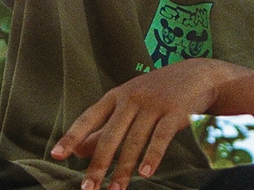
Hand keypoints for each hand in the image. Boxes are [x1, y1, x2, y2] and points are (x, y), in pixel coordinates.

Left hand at [51, 58, 238, 189]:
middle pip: (110, 135)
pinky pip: (161, 138)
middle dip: (98, 164)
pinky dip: (152, 157)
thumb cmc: (156, 94)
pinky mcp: (175, 112)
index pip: (88, 118)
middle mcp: (131, 98)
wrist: (196, 75)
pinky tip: (145, 174)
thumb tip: (77, 151)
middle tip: (87, 188)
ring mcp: (153, 104)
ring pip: (134, 141)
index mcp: (115, 96)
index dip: (72, 137)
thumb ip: (104, 128)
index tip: (56, 156)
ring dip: (123, 169)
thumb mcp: (127, 105)